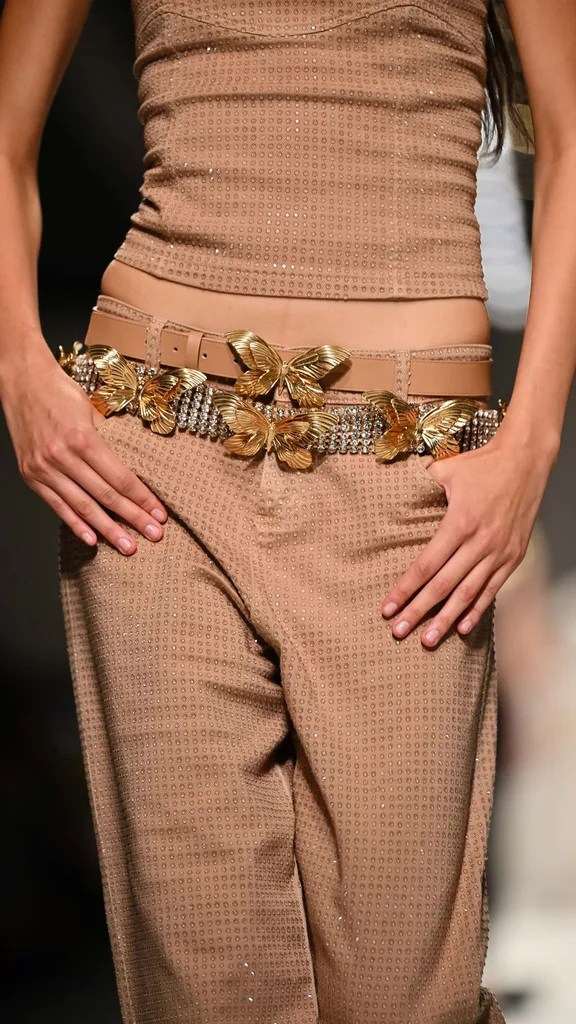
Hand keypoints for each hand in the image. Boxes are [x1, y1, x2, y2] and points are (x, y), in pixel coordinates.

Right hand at [1, 348, 167, 553]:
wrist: (21, 381)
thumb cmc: (60, 391)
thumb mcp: (91, 411)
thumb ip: (107, 443)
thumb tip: (130, 471)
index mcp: (83, 439)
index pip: (120, 478)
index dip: (142, 499)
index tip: (159, 515)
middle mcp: (62, 456)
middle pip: (105, 496)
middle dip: (132, 519)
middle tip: (154, 536)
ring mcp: (44, 468)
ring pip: (83, 506)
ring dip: (108, 529)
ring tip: (128, 546)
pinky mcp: (31, 475)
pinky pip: (57, 505)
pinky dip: (75, 523)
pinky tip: (92, 539)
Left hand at [381, 437, 551, 645]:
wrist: (526, 461)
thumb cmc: (482, 464)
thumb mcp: (445, 471)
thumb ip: (419, 488)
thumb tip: (393, 492)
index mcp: (459, 523)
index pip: (426, 565)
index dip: (405, 589)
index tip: (388, 608)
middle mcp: (479, 543)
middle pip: (443, 586)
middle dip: (418, 612)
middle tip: (398, 632)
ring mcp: (498, 552)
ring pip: (467, 594)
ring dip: (446, 619)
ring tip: (428, 640)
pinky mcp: (513, 557)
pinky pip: (492, 590)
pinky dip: (476, 610)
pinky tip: (461, 627)